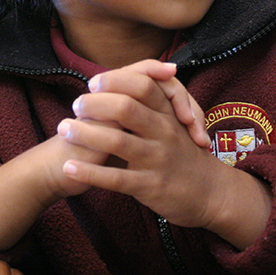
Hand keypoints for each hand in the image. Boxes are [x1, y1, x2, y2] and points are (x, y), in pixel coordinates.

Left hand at [57, 61, 225, 227]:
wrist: (212, 194)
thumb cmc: (185, 153)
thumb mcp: (175, 123)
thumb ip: (152, 103)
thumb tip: (122, 82)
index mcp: (168, 114)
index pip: (142, 84)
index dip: (115, 80)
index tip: (93, 82)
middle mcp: (164, 132)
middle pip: (127, 108)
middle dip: (95, 103)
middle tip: (75, 104)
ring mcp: (157, 159)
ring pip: (117, 141)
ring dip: (85, 134)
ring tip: (63, 130)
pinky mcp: (150, 185)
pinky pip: (115, 179)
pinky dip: (89, 172)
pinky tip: (69, 168)